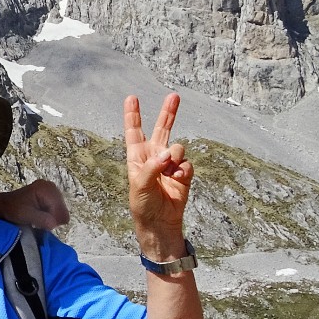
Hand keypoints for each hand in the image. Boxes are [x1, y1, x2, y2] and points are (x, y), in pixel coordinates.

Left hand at [0, 179, 69, 229]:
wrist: (4, 205)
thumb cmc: (13, 209)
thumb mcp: (26, 215)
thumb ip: (42, 219)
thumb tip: (54, 224)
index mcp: (45, 189)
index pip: (60, 212)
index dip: (51, 220)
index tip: (38, 223)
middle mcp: (51, 186)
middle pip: (62, 212)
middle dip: (51, 218)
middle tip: (37, 220)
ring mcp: (52, 189)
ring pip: (60, 212)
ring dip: (50, 217)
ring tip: (37, 216)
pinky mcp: (51, 194)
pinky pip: (57, 210)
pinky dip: (49, 214)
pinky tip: (39, 214)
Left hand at [124, 94, 193, 258]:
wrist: (160, 222)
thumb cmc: (142, 204)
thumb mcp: (139, 185)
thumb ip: (152, 166)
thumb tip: (168, 154)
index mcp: (137, 156)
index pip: (134, 131)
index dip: (133, 115)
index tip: (132, 97)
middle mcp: (154, 156)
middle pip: (162, 129)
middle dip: (168, 113)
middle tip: (174, 96)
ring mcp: (170, 164)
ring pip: (178, 147)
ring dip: (175, 156)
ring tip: (169, 171)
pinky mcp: (183, 173)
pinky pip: (187, 163)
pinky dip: (183, 170)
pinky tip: (178, 180)